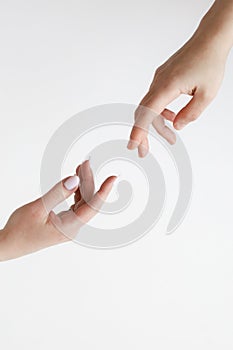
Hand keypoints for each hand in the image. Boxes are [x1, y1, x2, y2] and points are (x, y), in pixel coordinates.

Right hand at [0, 160, 115, 260]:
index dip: (104, 191)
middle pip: (88, 201)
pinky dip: (76, 192)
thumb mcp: (38, 208)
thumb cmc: (19, 230)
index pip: (93, 207)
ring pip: (83, 202)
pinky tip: (76, 181)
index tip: (113, 178)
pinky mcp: (64, 223)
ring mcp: (69, 226)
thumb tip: (75, 180)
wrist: (8, 245)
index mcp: (69, 227)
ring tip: (81, 167)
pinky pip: (76, 205)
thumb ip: (58, 193)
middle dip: (89, 181)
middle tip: (86, 162)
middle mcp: (73, 228)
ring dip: (83, 185)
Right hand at [128, 0, 232, 156]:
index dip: (138, 130)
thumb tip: (177, 126)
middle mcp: (158, 82)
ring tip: (171, 137)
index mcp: (167, 86)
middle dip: (143, 133)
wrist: (209, 40)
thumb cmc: (209, 62)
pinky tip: (171, 117)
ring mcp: (159, 79)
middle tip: (144, 151)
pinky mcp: (162, 78)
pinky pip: (155, 99)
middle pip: (143, 112)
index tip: (133, 144)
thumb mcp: (207, 94)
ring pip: (150, 107)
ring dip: (157, 124)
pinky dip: (160, 112)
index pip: (147, 112)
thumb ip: (190, 114)